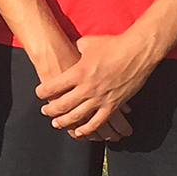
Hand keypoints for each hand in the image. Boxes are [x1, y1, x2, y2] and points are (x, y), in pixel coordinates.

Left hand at [34, 33, 151, 140]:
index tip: (39, 93)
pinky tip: (79, 132)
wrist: (137, 52)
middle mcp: (86, 88)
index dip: (42, 92)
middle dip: (50, 110)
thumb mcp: (88, 44)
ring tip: (56, 123)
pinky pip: (97, 122)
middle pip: (62, 105)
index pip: (52, 87)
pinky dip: (87, 129)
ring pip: (77, 117)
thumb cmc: (113, 45)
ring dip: (64, 122)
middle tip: (45, 111)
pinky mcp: (113, 105)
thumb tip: (70, 46)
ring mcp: (100, 98)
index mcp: (78, 73)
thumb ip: (76, 48)